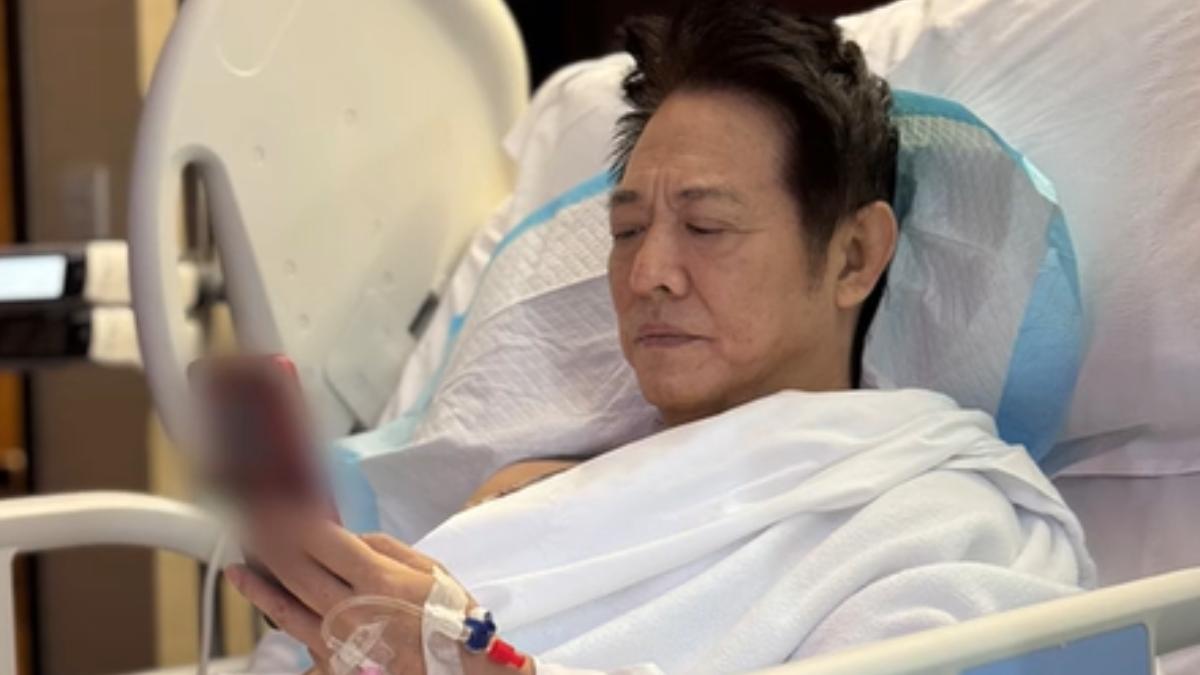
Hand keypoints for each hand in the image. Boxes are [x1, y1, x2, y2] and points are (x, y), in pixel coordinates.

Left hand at [226, 508, 530, 674]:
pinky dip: (280, 622)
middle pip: (294, 569)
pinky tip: (265, 608)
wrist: (460, 669)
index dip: (292, 520)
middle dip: (268, 543)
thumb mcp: (427, 568)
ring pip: (285, 608)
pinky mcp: (336, 663)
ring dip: (259, 584)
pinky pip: (300, 641)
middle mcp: (350, 608)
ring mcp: (339, 640)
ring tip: (239, 568)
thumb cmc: (450, 618)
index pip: (320, 540)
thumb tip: (349, 540)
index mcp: (376, 578)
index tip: (275, 505)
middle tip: (250, 525)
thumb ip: (383, 548)